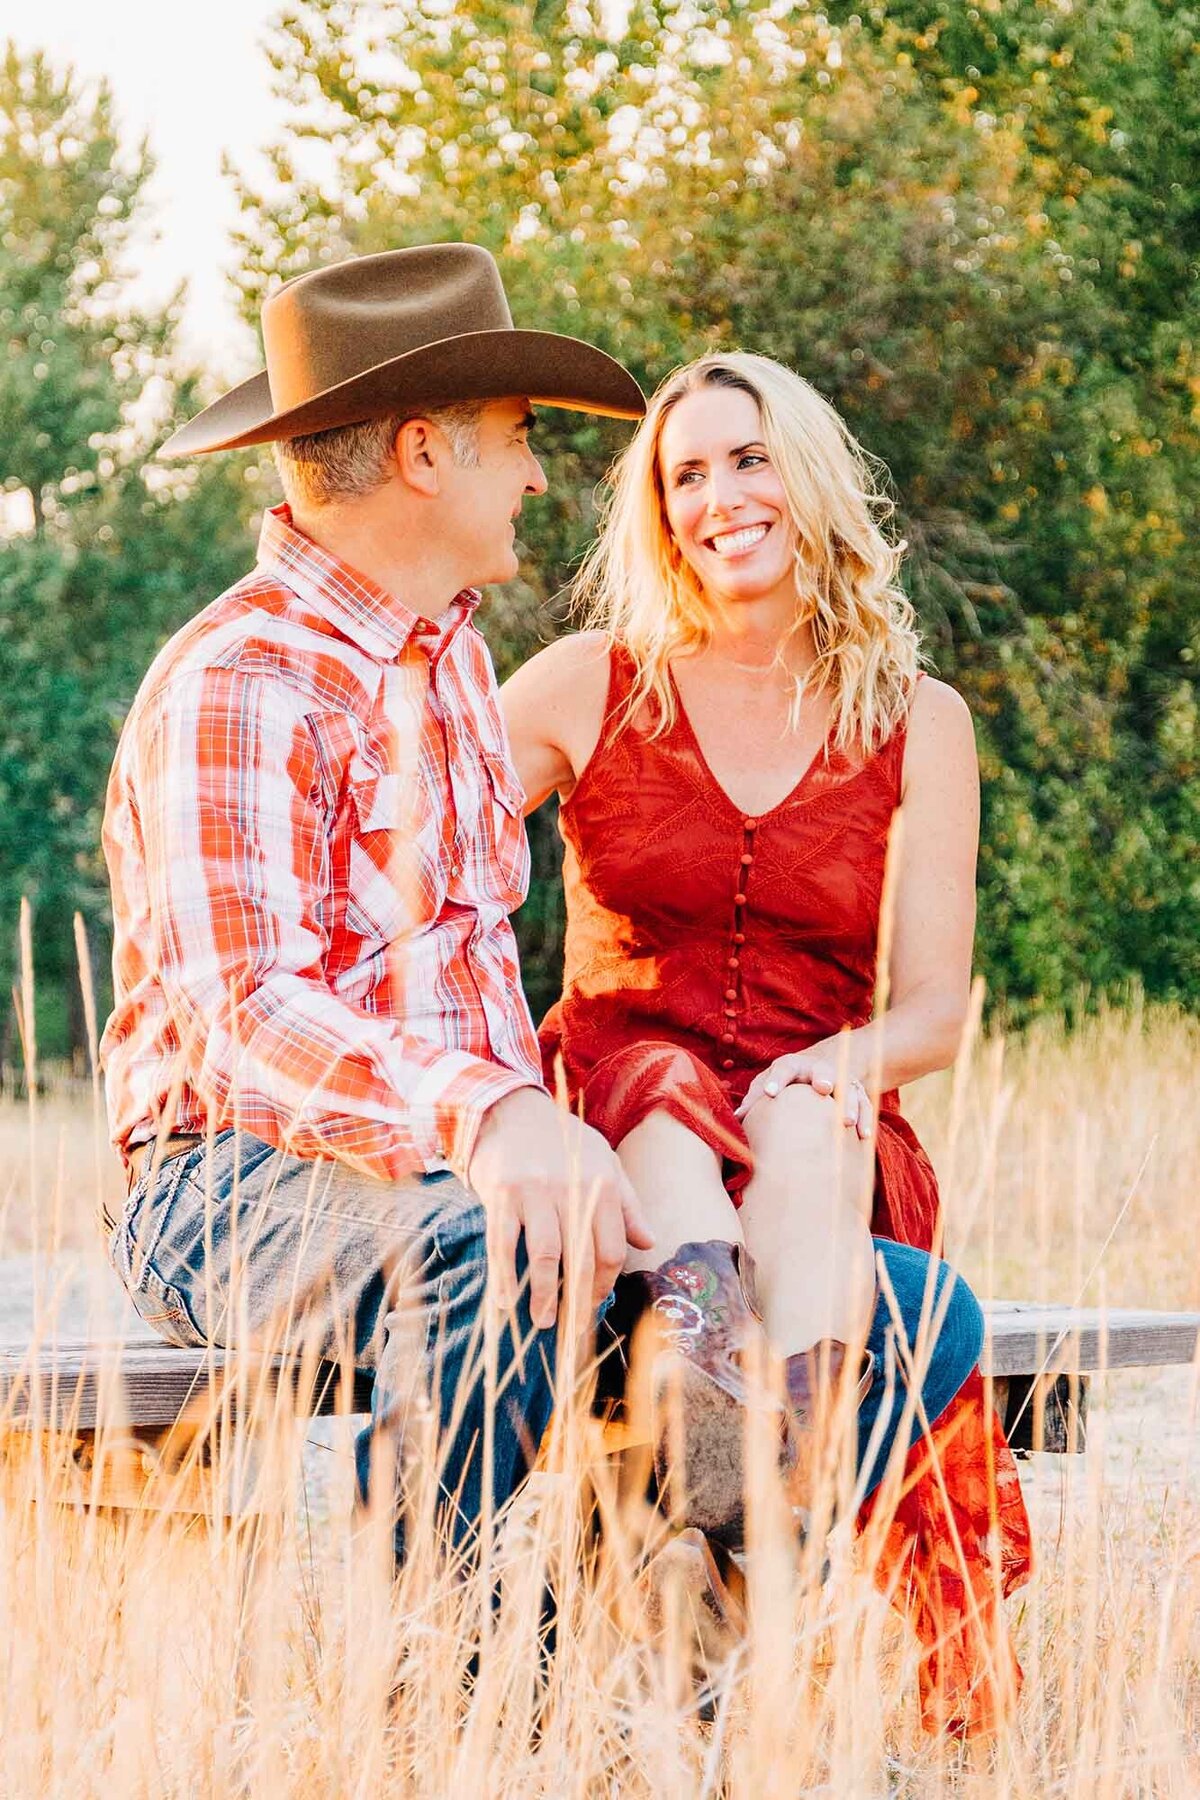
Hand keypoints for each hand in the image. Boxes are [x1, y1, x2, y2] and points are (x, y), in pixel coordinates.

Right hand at [467, 1088, 654, 1330]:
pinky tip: (505, 1302)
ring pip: (546, 1256)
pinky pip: (503, 1245)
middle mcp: (571, 1188)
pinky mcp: (502, 1194)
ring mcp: (535, 1192)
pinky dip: (504, 1278)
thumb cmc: (561, 1139)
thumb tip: (649, 1242)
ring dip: (544, 1296)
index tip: (595, 1305)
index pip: (612, 1248)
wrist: (510, 1108)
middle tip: (573, 1330)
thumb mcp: (603, 1161)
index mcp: (602, 1183)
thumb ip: (626, 1203)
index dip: (605, 1284)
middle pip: (582, 1258)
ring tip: (542, 1322)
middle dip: (579, 1301)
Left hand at [734, 1050, 874, 1139]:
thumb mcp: (768, 1083)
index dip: (777, 1079)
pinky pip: (866, 1105)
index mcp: (793, 1065)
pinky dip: (866, 1120)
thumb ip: (754, 1098)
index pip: (783, 1068)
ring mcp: (841, 1080)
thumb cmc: (786, 1081)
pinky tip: (863, 1137)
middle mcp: (818, 1069)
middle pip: (823, 1070)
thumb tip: (736, 1119)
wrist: (821, 1066)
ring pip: (848, 1089)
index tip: (771, 1093)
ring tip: (847, 1122)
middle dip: (823, 1078)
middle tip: (823, 1088)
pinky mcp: (858, 1094)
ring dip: (849, 1104)